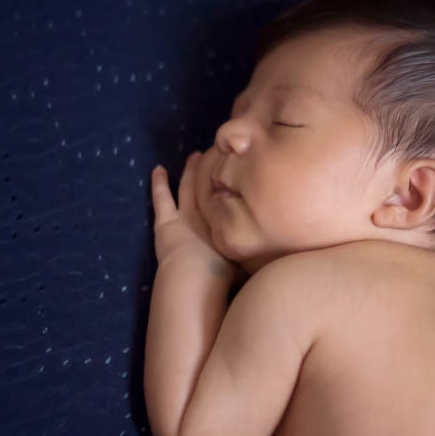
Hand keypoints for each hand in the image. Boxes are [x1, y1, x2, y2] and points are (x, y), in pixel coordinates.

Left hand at [151, 151, 245, 285]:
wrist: (195, 279)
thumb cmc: (223, 277)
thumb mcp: (248, 266)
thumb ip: (258, 257)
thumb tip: (277, 252)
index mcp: (229, 223)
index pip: (233, 198)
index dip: (234, 184)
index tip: (239, 173)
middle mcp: (210, 213)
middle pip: (213, 187)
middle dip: (216, 171)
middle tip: (219, 156)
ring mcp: (187, 216)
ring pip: (188, 188)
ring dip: (191, 171)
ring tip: (194, 156)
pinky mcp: (166, 222)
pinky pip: (162, 197)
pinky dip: (159, 183)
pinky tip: (157, 169)